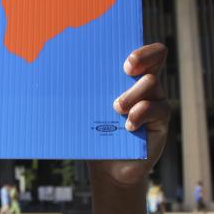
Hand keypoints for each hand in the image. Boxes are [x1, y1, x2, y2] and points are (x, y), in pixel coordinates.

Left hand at [89, 43, 169, 187]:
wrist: (108, 165)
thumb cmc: (94, 131)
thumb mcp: (86, 108)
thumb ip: (82, 91)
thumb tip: (52, 75)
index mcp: (126, 74)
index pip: (140, 49)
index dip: (138, 48)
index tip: (124, 61)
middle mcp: (144, 82)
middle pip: (156, 55)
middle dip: (141, 58)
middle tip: (126, 70)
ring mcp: (155, 100)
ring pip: (151, 83)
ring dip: (132, 94)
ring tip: (116, 109)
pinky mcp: (160, 120)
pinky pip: (157, 109)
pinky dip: (140, 115)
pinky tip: (129, 127)